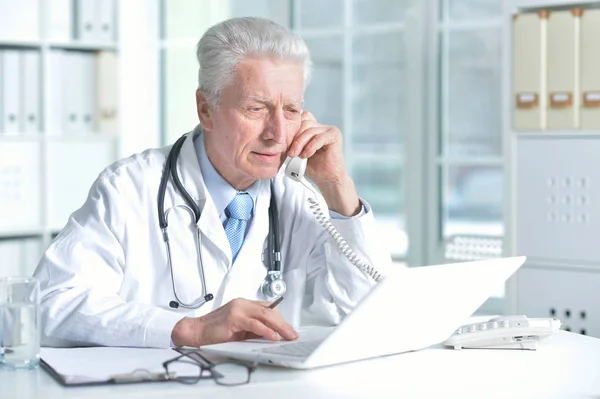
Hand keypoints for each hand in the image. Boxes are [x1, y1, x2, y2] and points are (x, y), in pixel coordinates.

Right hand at [170, 298, 297, 346]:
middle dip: (284, 324)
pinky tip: (273, 337)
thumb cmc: (215, 332)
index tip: (289, 330)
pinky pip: (254, 324)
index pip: (268, 309)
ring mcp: (238, 309)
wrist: (195, 331)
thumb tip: (272, 336)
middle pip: (269, 311)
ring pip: (265, 315)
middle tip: (293, 334)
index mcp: (244, 304)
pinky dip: (266, 331)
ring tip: (288, 336)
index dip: (281, 320)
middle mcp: (242, 303)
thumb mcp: (239, 329)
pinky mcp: (234, 317)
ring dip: (279, 327)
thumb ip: (254, 329)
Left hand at [287, 111, 360, 215]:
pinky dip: (310, 147)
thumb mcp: (297, 152)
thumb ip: (292, 142)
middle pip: (303, 123)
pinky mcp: (334, 135)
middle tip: (290, 154)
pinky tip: (306, 155)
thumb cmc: (312, 167)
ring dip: (300, 144)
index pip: (299, 119)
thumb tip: (280, 135)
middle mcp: (322, 126)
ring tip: (297, 156)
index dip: (291, 131)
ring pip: (309, 130)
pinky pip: (319, 137)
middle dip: (294, 139)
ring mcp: (329, 129)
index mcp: (313, 127)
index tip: (286, 146)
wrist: (326, 179)